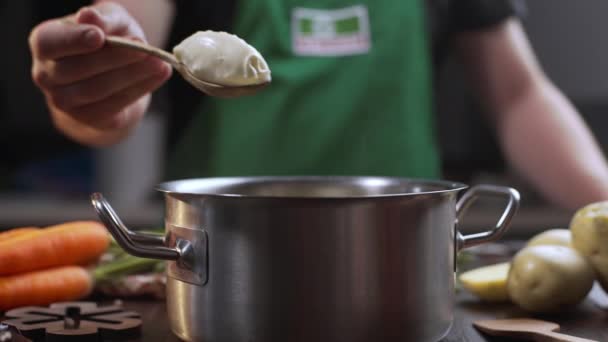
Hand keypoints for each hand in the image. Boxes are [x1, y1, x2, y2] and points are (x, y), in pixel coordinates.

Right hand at [29, 2, 171, 141]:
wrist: (116, 71)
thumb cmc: (109, 37)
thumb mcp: (110, 21)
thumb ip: (103, 19)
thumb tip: (89, 16)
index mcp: (45, 43)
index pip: (49, 43)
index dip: (74, 41)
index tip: (100, 37)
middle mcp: (47, 75)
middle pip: (78, 69)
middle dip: (115, 59)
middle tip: (145, 49)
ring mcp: (64, 101)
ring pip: (98, 90)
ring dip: (132, 76)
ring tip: (160, 63)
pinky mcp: (88, 118)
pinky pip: (113, 106)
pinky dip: (139, 90)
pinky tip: (159, 76)